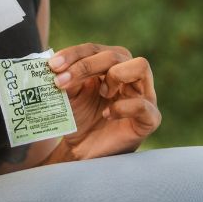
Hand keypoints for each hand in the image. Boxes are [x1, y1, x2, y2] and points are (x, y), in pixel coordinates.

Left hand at [48, 43, 160, 158]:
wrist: (84, 151)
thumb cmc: (80, 119)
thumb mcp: (69, 96)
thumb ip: (67, 78)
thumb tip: (54, 65)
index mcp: (110, 65)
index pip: (95, 50)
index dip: (74, 54)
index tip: (52, 66)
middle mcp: (130, 75)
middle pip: (115, 54)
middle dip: (86, 65)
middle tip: (61, 81)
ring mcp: (143, 95)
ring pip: (141, 65)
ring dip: (115, 74)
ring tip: (101, 93)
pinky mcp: (150, 119)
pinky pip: (143, 105)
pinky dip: (123, 107)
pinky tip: (107, 115)